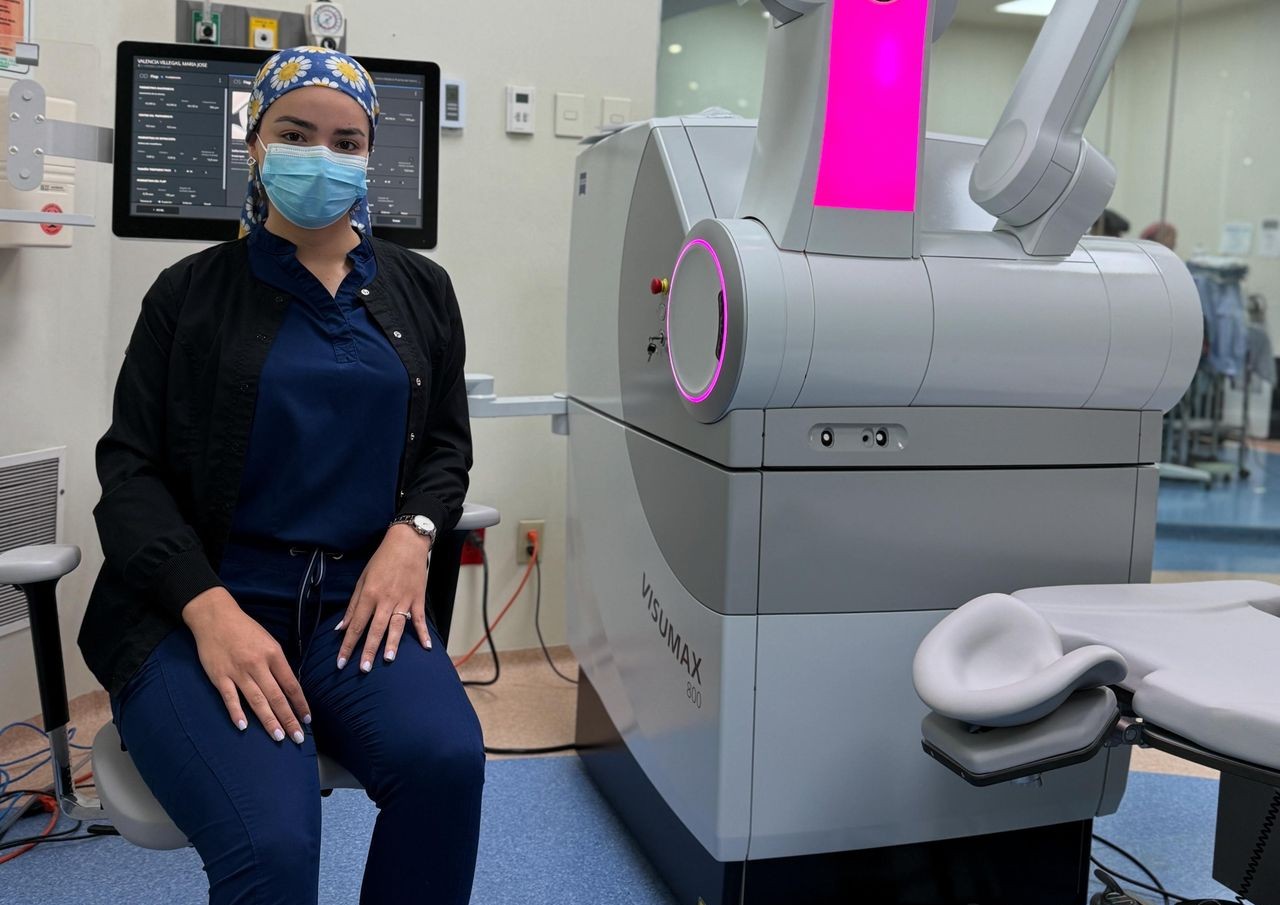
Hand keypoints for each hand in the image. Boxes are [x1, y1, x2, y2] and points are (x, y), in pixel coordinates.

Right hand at [183, 587, 310, 743]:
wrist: (215, 617)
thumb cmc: (245, 630)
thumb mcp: (268, 642)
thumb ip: (277, 664)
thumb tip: (288, 687)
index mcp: (273, 654)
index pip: (291, 684)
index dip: (300, 703)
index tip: (307, 719)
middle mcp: (258, 664)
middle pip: (277, 696)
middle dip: (289, 718)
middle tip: (298, 737)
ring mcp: (238, 671)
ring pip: (256, 700)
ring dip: (268, 720)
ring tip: (278, 737)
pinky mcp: (219, 676)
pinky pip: (230, 698)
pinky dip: (236, 712)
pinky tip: (244, 726)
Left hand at [336, 524, 431, 671]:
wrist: (407, 543)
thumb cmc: (382, 560)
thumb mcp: (362, 579)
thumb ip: (353, 605)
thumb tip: (341, 627)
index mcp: (369, 595)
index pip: (355, 625)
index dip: (347, 645)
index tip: (341, 662)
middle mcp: (385, 600)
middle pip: (375, 629)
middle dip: (368, 650)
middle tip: (363, 669)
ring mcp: (403, 600)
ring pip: (397, 626)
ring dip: (392, 643)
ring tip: (388, 660)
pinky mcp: (418, 599)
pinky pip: (420, 619)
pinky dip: (424, 633)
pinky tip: (427, 647)